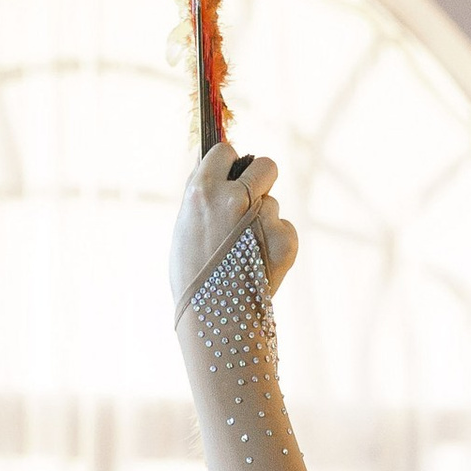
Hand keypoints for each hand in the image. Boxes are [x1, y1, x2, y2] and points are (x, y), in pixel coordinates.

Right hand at [171, 140, 297, 320]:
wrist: (214, 321)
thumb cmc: (192, 277)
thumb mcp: (185, 228)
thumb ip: (203, 197)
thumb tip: (218, 169)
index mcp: (202, 190)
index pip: (226, 150)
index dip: (230, 163)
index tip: (232, 174)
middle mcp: (234, 197)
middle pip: (266, 165)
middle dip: (262, 178)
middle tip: (255, 199)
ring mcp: (262, 217)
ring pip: (274, 204)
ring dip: (265, 221)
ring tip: (246, 252)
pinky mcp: (285, 239)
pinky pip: (285, 228)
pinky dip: (278, 243)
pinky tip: (260, 264)